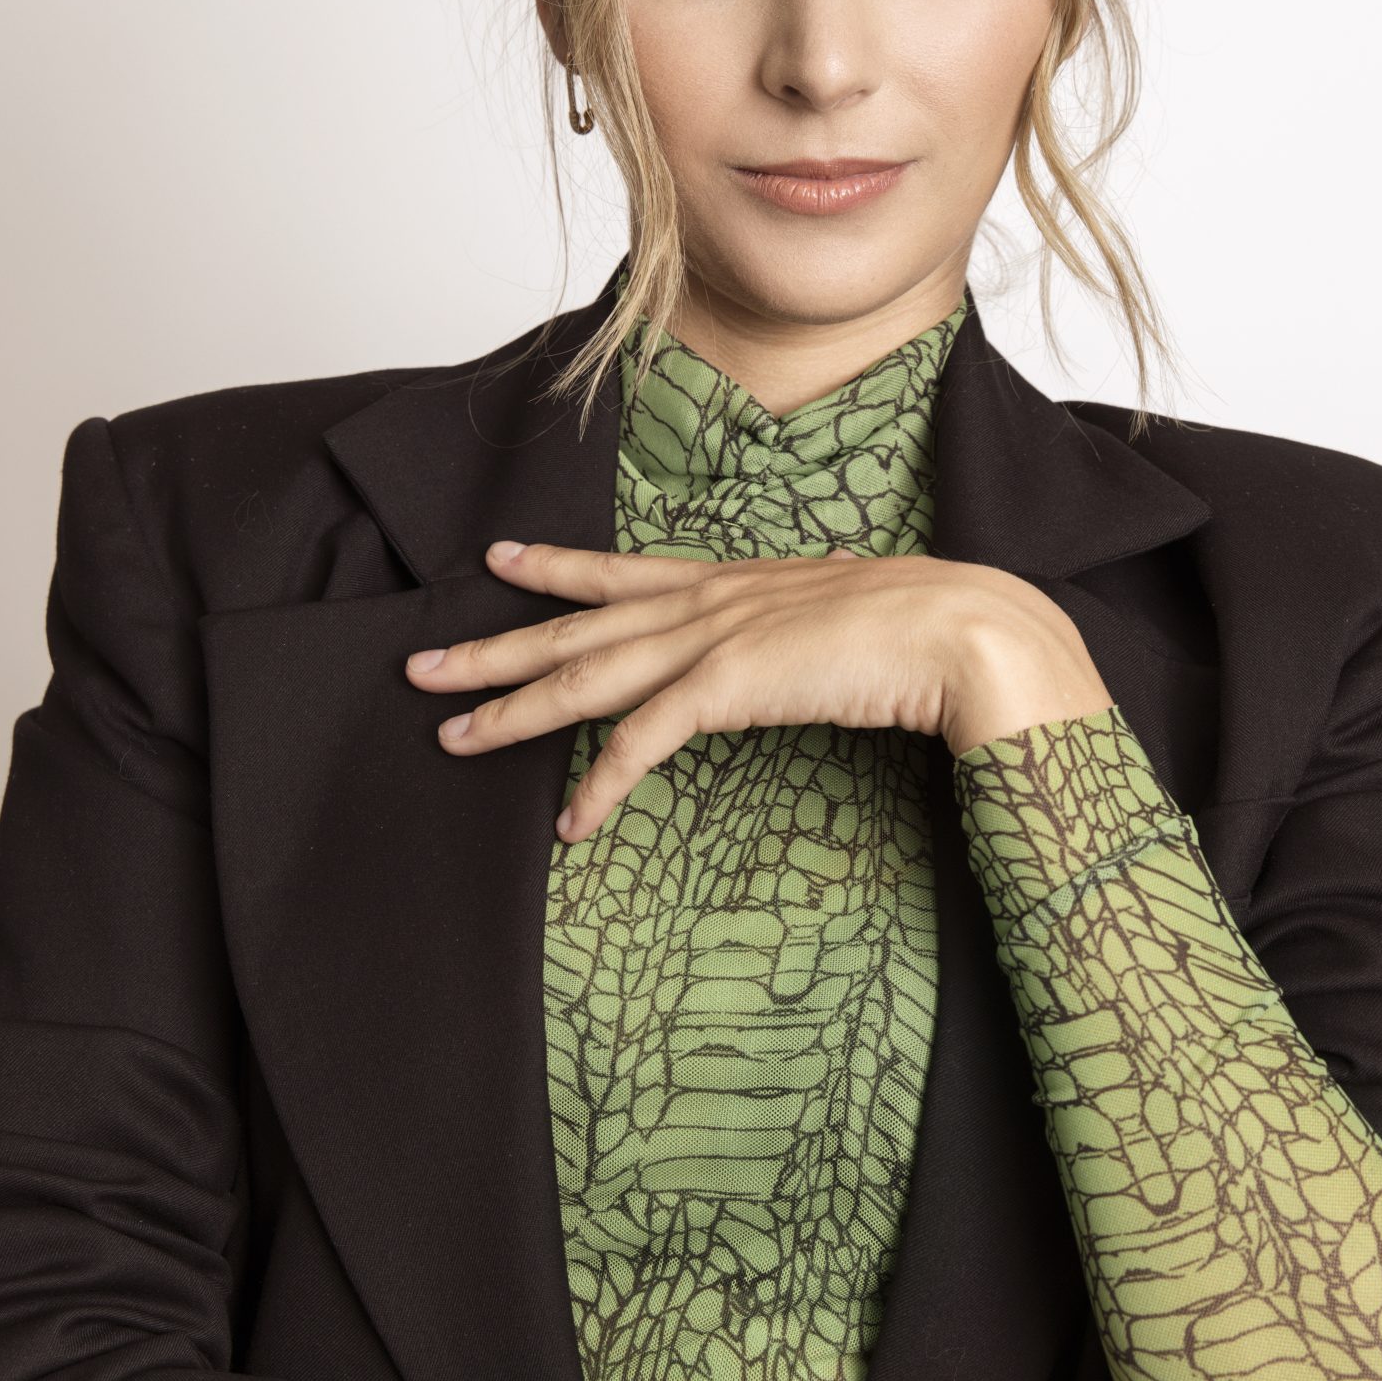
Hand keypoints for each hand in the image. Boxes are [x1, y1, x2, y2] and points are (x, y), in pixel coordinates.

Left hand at [404, 538, 1108, 841]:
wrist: (961, 629)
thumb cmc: (920, 629)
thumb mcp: (838, 616)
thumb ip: (799, 627)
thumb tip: (799, 631)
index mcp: (732, 581)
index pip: (623, 571)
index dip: (556, 566)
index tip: (501, 558)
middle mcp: (708, 599)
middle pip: (575, 626)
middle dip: (492, 648)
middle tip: (421, 665)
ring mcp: (713, 637)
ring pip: (585, 678)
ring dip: (512, 712)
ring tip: (452, 737)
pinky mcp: (728, 685)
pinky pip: (643, 741)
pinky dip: (602, 784)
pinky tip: (569, 822)